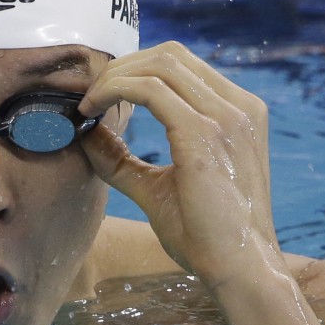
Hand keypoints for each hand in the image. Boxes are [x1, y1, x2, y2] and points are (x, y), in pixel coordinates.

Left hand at [79, 41, 279, 285]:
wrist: (239, 269)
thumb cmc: (205, 235)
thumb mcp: (156, 187)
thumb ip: (122, 159)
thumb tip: (85, 135)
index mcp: (238, 112)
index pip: (181, 64)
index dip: (134, 70)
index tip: (100, 95)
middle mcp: (239, 106)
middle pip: (169, 55)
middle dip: (121, 67)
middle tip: (89, 96)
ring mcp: (227, 116)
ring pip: (159, 64)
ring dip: (114, 77)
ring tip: (88, 104)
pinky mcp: (205, 133)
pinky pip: (151, 89)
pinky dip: (115, 91)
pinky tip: (93, 112)